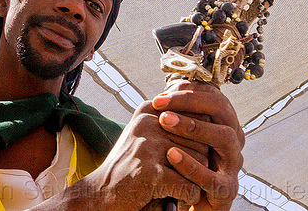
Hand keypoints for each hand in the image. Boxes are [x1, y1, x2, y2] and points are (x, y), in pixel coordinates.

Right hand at [83, 99, 206, 209]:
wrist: (99, 193)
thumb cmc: (127, 166)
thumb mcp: (144, 135)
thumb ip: (169, 124)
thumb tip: (208, 117)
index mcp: (148, 111)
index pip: (194, 117)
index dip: (198, 140)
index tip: (187, 154)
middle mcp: (148, 123)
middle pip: (200, 140)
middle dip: (197, 162)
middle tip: (182, 175)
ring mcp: (149, 147)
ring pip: (198, 162)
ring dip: (193, 180)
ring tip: (177, 186)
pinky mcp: (151, 172)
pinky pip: (188, 185)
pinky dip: (186, 196)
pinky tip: (174, 197)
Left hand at [153, 75, 244, 209]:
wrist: (188, 200)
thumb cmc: (184, 163)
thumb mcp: (182, 135)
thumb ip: (179, 114)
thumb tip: (167, 87)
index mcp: (223, 123)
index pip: (213, 95)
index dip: (187, 91)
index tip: (160, 95)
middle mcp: (233, 138)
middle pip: (222, 108)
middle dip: (189, 101)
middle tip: (160, 104)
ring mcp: (232, 163)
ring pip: (224, 137)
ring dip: (193, 126)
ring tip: (164, 122)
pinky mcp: (226, 189)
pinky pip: (213, 176)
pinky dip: (191, 164)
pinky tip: (171, 154)